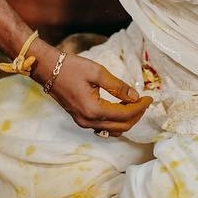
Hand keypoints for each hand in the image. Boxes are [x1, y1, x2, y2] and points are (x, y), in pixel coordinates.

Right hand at [33, 43, 150, 134]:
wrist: (48, 69)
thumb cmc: (71, 67)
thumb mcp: (97, 72)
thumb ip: (118, 86)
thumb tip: (135, 97)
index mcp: (93, 110)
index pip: (124, 114)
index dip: (140, 107)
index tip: (149, 98)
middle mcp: (88, 121)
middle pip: (121, 126)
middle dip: (136, 115)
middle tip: (145, 101)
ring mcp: (83, 123)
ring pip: (113, 130)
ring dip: (127, 120)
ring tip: (134, 105)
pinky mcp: (81, 120)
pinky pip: (103, 128)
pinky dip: (116, 121)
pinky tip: (120, 108)